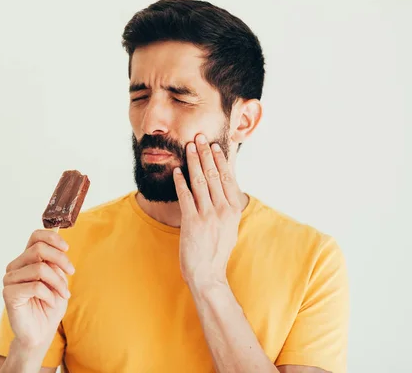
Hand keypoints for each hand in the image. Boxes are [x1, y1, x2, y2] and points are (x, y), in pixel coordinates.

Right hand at [2, 230, 75, 348]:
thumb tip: (60, 248)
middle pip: (38, 249)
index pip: (35, 236)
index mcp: (27, 260)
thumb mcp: (59, 280)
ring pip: (39, 269)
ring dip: (58, 282)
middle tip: (72, 272)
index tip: (67, 248)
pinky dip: (50, 295)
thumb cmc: (50, 305)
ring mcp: (9, 279)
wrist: (41, 333)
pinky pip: (35, 287)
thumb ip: (55, 263)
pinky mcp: (8, 294)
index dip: (52, 238)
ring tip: (64, 294)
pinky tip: (51, 302)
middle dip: (61, 260)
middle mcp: (15, 266)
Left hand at [173, 134, 243, 286]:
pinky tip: (177, 171)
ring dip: (193, 161)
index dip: (219, 159)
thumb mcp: (230, 227)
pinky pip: (186, 196)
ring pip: (200, 181)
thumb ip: (228, 208)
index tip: (214, 145)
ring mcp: (207, 215)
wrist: (208, 274)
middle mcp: (223, 209)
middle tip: (199, 137)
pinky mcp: (192, 221)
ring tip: (189, 147)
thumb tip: (226, 190)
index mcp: (234, 209)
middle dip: (205, 153)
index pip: (227, 177)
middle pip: (213, 174)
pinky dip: (181, 182)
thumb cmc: (217, 251)